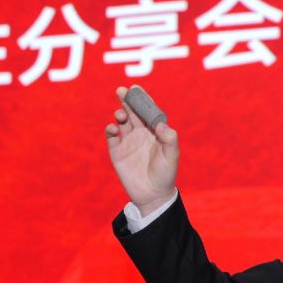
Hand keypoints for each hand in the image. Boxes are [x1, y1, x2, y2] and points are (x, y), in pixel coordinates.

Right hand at [104, 86, 178, 212]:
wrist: (153, 194)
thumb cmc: (166, 174)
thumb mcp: (171, 156)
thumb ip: (169, 139)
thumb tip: (160, 123)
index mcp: (155, 131)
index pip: (148, 111)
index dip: (143, 99)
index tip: (136, 88)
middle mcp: (141, 133)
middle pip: (133, 112)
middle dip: (127, 101)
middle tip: (122, 91)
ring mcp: (128, 141)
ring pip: (122, 121)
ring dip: (120, 114)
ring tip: (121, 115)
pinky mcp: (117, 152)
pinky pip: (111, 137)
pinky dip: (110, 130)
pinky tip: (113, 128)